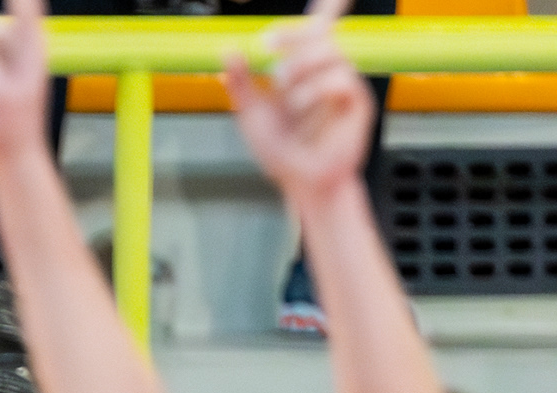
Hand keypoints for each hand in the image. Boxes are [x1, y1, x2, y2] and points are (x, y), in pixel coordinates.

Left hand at [223, 0, 372, 205]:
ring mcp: (344, 86)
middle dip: (291, 37)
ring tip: (286, 94)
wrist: (299, 180)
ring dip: (300, 69)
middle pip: (320, 35)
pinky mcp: (358, 103)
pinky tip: (302, 106)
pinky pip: (341, 79)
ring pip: (330, 53)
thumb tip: (228, 51)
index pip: (318, 31)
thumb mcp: (250, 113)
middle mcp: (327, 74)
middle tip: (267, 47)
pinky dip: (316, 90)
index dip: (327, 9)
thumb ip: (240, 82)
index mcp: (304, 72)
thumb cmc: (281, 152)